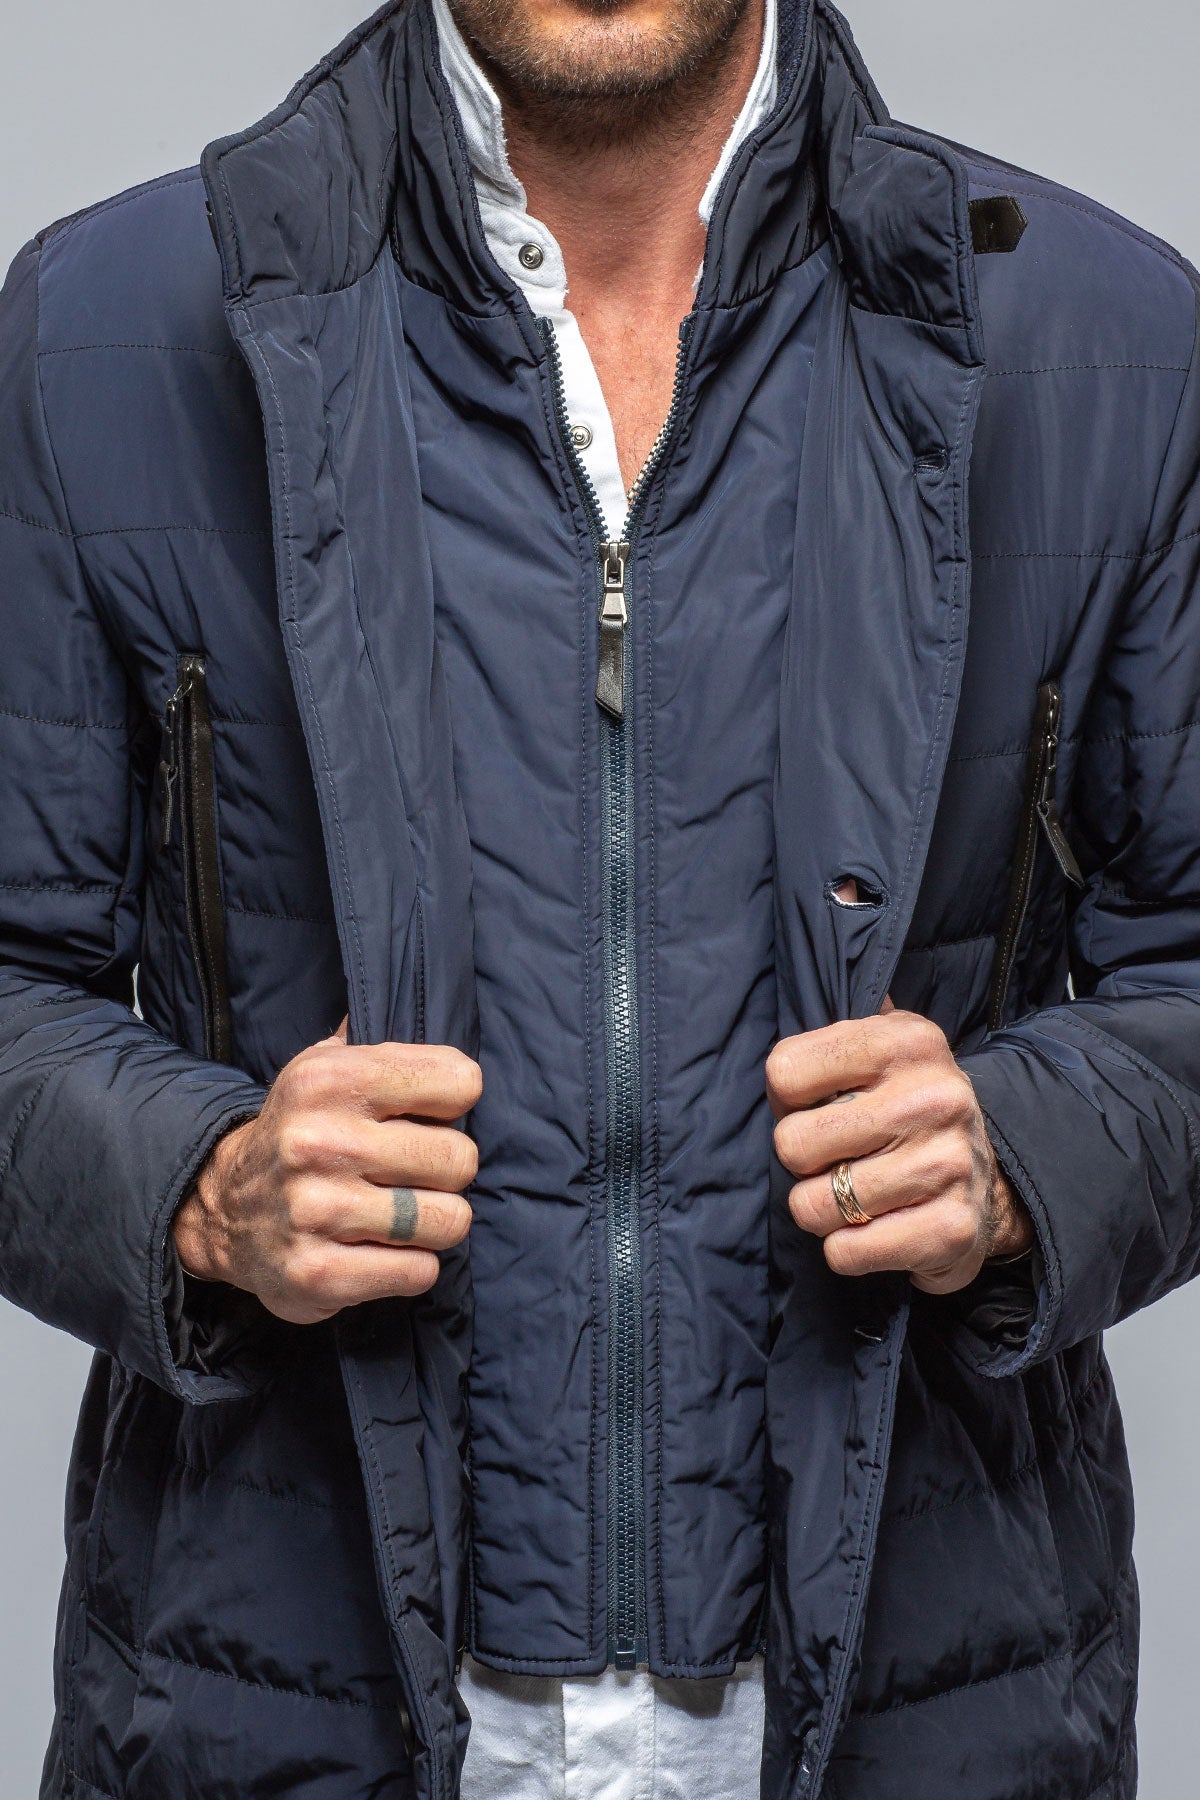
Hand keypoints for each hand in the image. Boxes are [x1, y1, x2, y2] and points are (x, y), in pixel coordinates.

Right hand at [174, 1020, 481, 1323]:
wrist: (220, 1208)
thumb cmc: (300, 1132)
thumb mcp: (324, 1067)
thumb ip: (382, 1045)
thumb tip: (430, 1016)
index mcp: (330, 1079)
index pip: (460, 1082)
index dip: (453, 1103)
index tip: (429, 1116)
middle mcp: (320, 1142)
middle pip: (461, 1158)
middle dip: (447, 1171)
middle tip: (413, 1174)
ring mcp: (317, 1211)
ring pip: (449, 1220)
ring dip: (434, 1222)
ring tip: (400, 1214)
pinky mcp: (318, 1273)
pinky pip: (421, 1271)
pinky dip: (412, 1265)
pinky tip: (379, 1249)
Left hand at [767, 1007, 1032, 1294]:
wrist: (990, 1182)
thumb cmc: (906, 1114)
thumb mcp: (879, 1054)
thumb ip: (829, 1042)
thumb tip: (780, 1056)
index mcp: (907, 1042)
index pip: (784, 1072)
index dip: (786, 1102)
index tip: (817, 1110)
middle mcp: (934, 1097)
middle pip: (791, 1143)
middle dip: (801, 1162)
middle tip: (836, 1160)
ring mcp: (948, 1164)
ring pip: (812, 1205)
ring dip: (822, 1210)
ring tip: (856, 1195)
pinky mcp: (952, 1229)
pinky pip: (844, 1252)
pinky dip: (846, 1249)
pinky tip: (875, 1229)